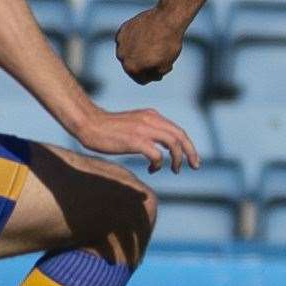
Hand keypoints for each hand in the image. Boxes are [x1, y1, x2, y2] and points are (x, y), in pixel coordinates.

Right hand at [71, 106, 198, 172]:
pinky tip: (152, 169)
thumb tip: (159, 148)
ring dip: (178, 158)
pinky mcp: (135, 141)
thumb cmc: (108, 129)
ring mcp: (143, 129)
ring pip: (173, 143)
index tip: (192, 158)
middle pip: (180, 135)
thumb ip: (148, 131)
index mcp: (152, 115)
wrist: (89, 124)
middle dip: (190, 152)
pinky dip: (158, 164)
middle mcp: (151, 119)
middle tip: (195, 166)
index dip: (188, 145)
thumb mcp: (134, 125)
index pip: (177, 130)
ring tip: (175, 170)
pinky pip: (156, 154)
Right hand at [115, 4, 187, 83]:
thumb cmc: (168, 44)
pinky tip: (146, 37)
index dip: (154, 74)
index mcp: (131, 68)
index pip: (142, 79)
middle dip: (144, 64)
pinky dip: (135, 41)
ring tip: (153, 45)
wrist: (167, 18)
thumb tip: (148, 75)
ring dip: (138, 53)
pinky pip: (128, 41)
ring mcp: (120, 42)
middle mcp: (122, 56)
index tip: (163, 65)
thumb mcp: (166, 66)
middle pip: (133, 67)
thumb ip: (154, 74)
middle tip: (158, 55)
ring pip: (129, 53)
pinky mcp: (122, 30)